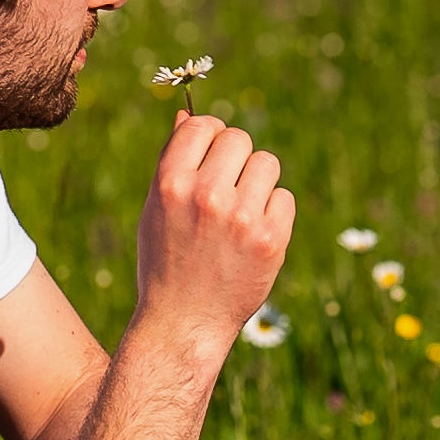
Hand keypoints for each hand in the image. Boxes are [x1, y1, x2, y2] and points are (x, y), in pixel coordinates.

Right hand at [132, 111, 292, 353]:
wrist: (184, 323)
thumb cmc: (166, 262)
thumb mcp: (155, 210)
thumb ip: (173, 162)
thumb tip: (188, 116)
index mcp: (171, 183)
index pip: (203, 126)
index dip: (210, 137)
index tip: (211, 156)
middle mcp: (207, 195)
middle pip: (240, 139)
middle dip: (236, 158)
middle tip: (228, 188)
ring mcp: (242, 218)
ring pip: (267, 164)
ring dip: (258, 183)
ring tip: (241, 213)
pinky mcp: (272, 238)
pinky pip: (284, 198)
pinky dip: (273, 213)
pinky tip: (253, 236)